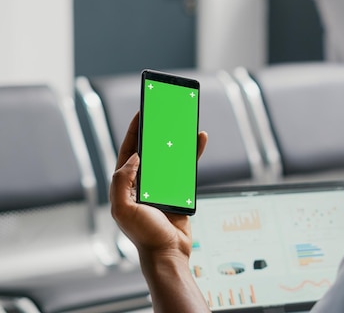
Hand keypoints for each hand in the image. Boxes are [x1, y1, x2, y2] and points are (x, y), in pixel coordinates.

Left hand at [110, 112, 207, 258]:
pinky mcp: (179, 190)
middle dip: (155, 130)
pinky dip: (193, 152)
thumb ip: (123, 181)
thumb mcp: (124, 209)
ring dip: (176, 138)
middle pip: (150, 149)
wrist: (168, 252)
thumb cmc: (144, 235)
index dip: (133, 131)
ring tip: (182, 121)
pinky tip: (199, 139)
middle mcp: (142, 182)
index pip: (128, 151)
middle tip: (163, 112)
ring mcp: (161, 185)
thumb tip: (134, 157)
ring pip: (169, 155)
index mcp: (125, 185)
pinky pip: (187, 167)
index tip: (141, 113)